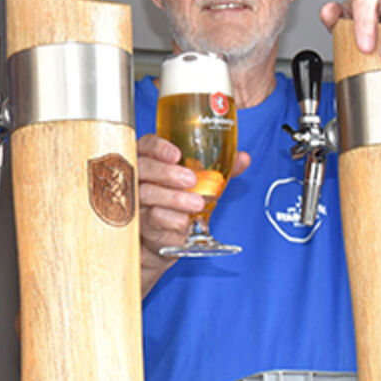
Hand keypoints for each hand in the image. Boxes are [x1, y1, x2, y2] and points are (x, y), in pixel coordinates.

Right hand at [138, 134, 250, 293]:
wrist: (166, 236)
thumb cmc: (179, 200)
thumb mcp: (199, 181)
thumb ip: (218, 168)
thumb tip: (243, 158)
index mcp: (151, 159)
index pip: (146, 145)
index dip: (158, 147)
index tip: (176, 154)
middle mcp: (138, 177)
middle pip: (142, 167)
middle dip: (166, 173)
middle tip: (191, 180)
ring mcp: (136, 200)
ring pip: (146, 193)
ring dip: (174, 198)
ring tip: (197, 204)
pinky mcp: (141, 223)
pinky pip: (151, 218)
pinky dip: (171, 219)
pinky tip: (185, 221)